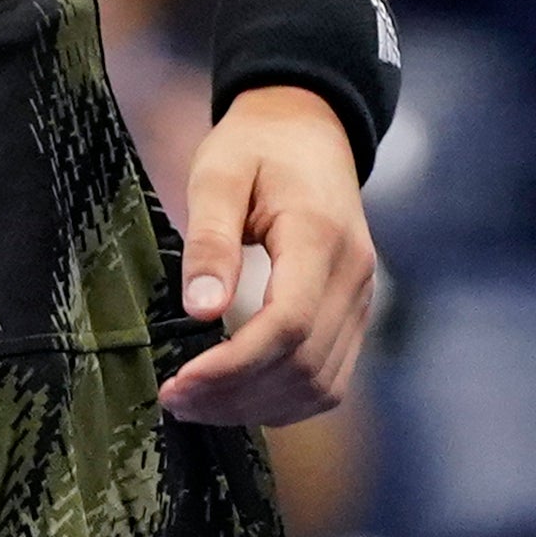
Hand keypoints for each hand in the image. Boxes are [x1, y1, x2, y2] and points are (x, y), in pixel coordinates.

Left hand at [160, 88, 376, 425]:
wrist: (309, 129)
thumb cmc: (256, 146)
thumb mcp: (218, 174)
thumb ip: (210, 240)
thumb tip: (201, 310)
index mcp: (319, 235)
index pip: (287, 324)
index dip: (232, 367)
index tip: (178, 382)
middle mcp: (353, 275)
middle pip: (303, 366)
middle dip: (236, 396)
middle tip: (174, 399)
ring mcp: (361, 299)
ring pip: (320, 385)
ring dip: (258, 407)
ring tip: (197, 405)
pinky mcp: (354, 314)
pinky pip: (328, 380)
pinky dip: (284, 401)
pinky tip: (236, 397)